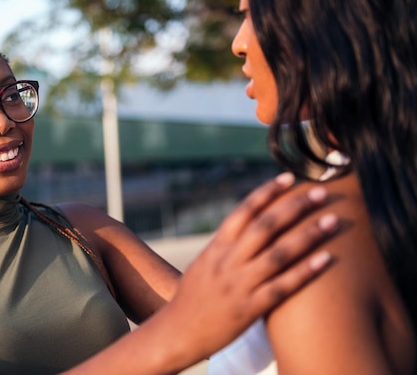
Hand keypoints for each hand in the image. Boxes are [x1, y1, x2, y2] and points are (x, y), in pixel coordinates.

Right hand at [163, 172, 337, 362]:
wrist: (178, 331)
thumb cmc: (192, 296)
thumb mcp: (204, 263)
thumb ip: (226, 246)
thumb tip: (248, 227)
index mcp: (216, 247)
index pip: (243, 211)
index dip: (267, 192)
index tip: (289, 178)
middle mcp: (228, 261)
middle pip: (265, 226)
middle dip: (295, 206)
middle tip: (321, 193)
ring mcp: (239, 284)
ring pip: (278, 254)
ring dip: (308, 234)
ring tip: (332, 220)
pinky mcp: (250, 309)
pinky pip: (282, 287)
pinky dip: (305, 271)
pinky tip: (326, 259)